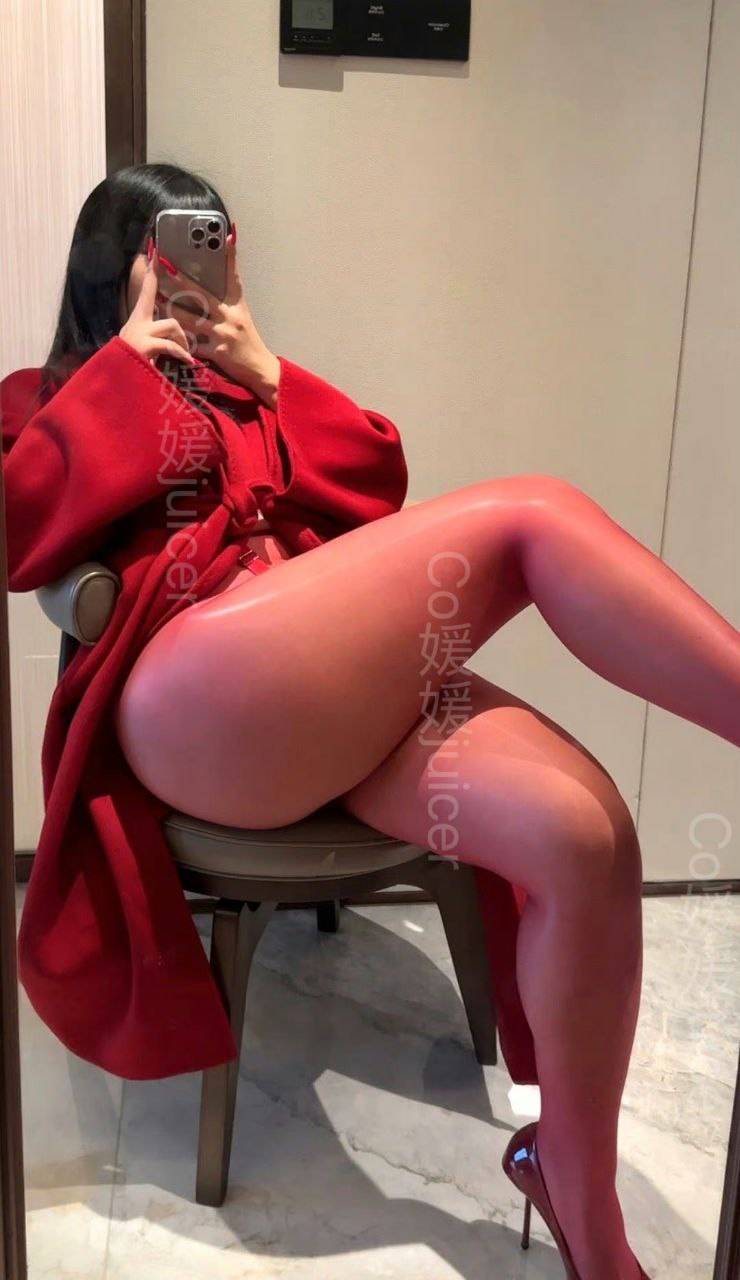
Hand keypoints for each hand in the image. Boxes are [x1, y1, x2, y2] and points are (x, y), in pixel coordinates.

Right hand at [119, 248, 195, 366]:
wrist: (116, 385)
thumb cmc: (132, 369)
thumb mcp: (145, 351)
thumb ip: (158, 341)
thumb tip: (177, 340)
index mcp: (137, 321)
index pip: (146, 291)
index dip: (150, 272)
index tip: (154, 252)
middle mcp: (136, 323)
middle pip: (158, 303)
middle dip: (171, 309)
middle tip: (176, 306)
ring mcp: (139, 333)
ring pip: (171, 324)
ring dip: (182, 340)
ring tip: (185, 355)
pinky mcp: (144, 346)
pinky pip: (170, 344)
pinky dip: (181, 353)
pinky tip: (187, 361)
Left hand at [154, 225, 280, 406]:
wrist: (259, 368)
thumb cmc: (247, 339)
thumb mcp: (242, 313)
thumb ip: (230, 292)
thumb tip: (223, 270)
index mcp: (236, 305)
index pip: (233, 276)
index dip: (230, 256)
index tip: (225, 235)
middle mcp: (230, 316)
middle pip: (202, 295)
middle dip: (182, 281)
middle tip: (165, 267)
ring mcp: (222, 335)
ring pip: (192, 319)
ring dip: (172, 309)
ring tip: (156, 299)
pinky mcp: (217, 353)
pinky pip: (193, 345)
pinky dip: (180, 341)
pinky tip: (165, 335)